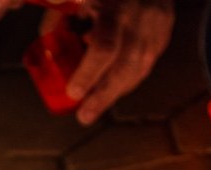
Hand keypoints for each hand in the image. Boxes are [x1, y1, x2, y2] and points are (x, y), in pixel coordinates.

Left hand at [41, 0, 173, 124]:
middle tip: (84, 116)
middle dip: (104, 95)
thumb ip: (59, 17)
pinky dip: (128, 79)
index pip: (105, 46)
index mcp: (115, 5)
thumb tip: (46, 48)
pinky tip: (112, 89)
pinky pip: (147, 63)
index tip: (73, 93)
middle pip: (126, 65)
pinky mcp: (164, 32)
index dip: (89, 73)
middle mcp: (140, 17)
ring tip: (94, 107)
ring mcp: (157, 25)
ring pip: (140, 68)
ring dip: (116, 91)